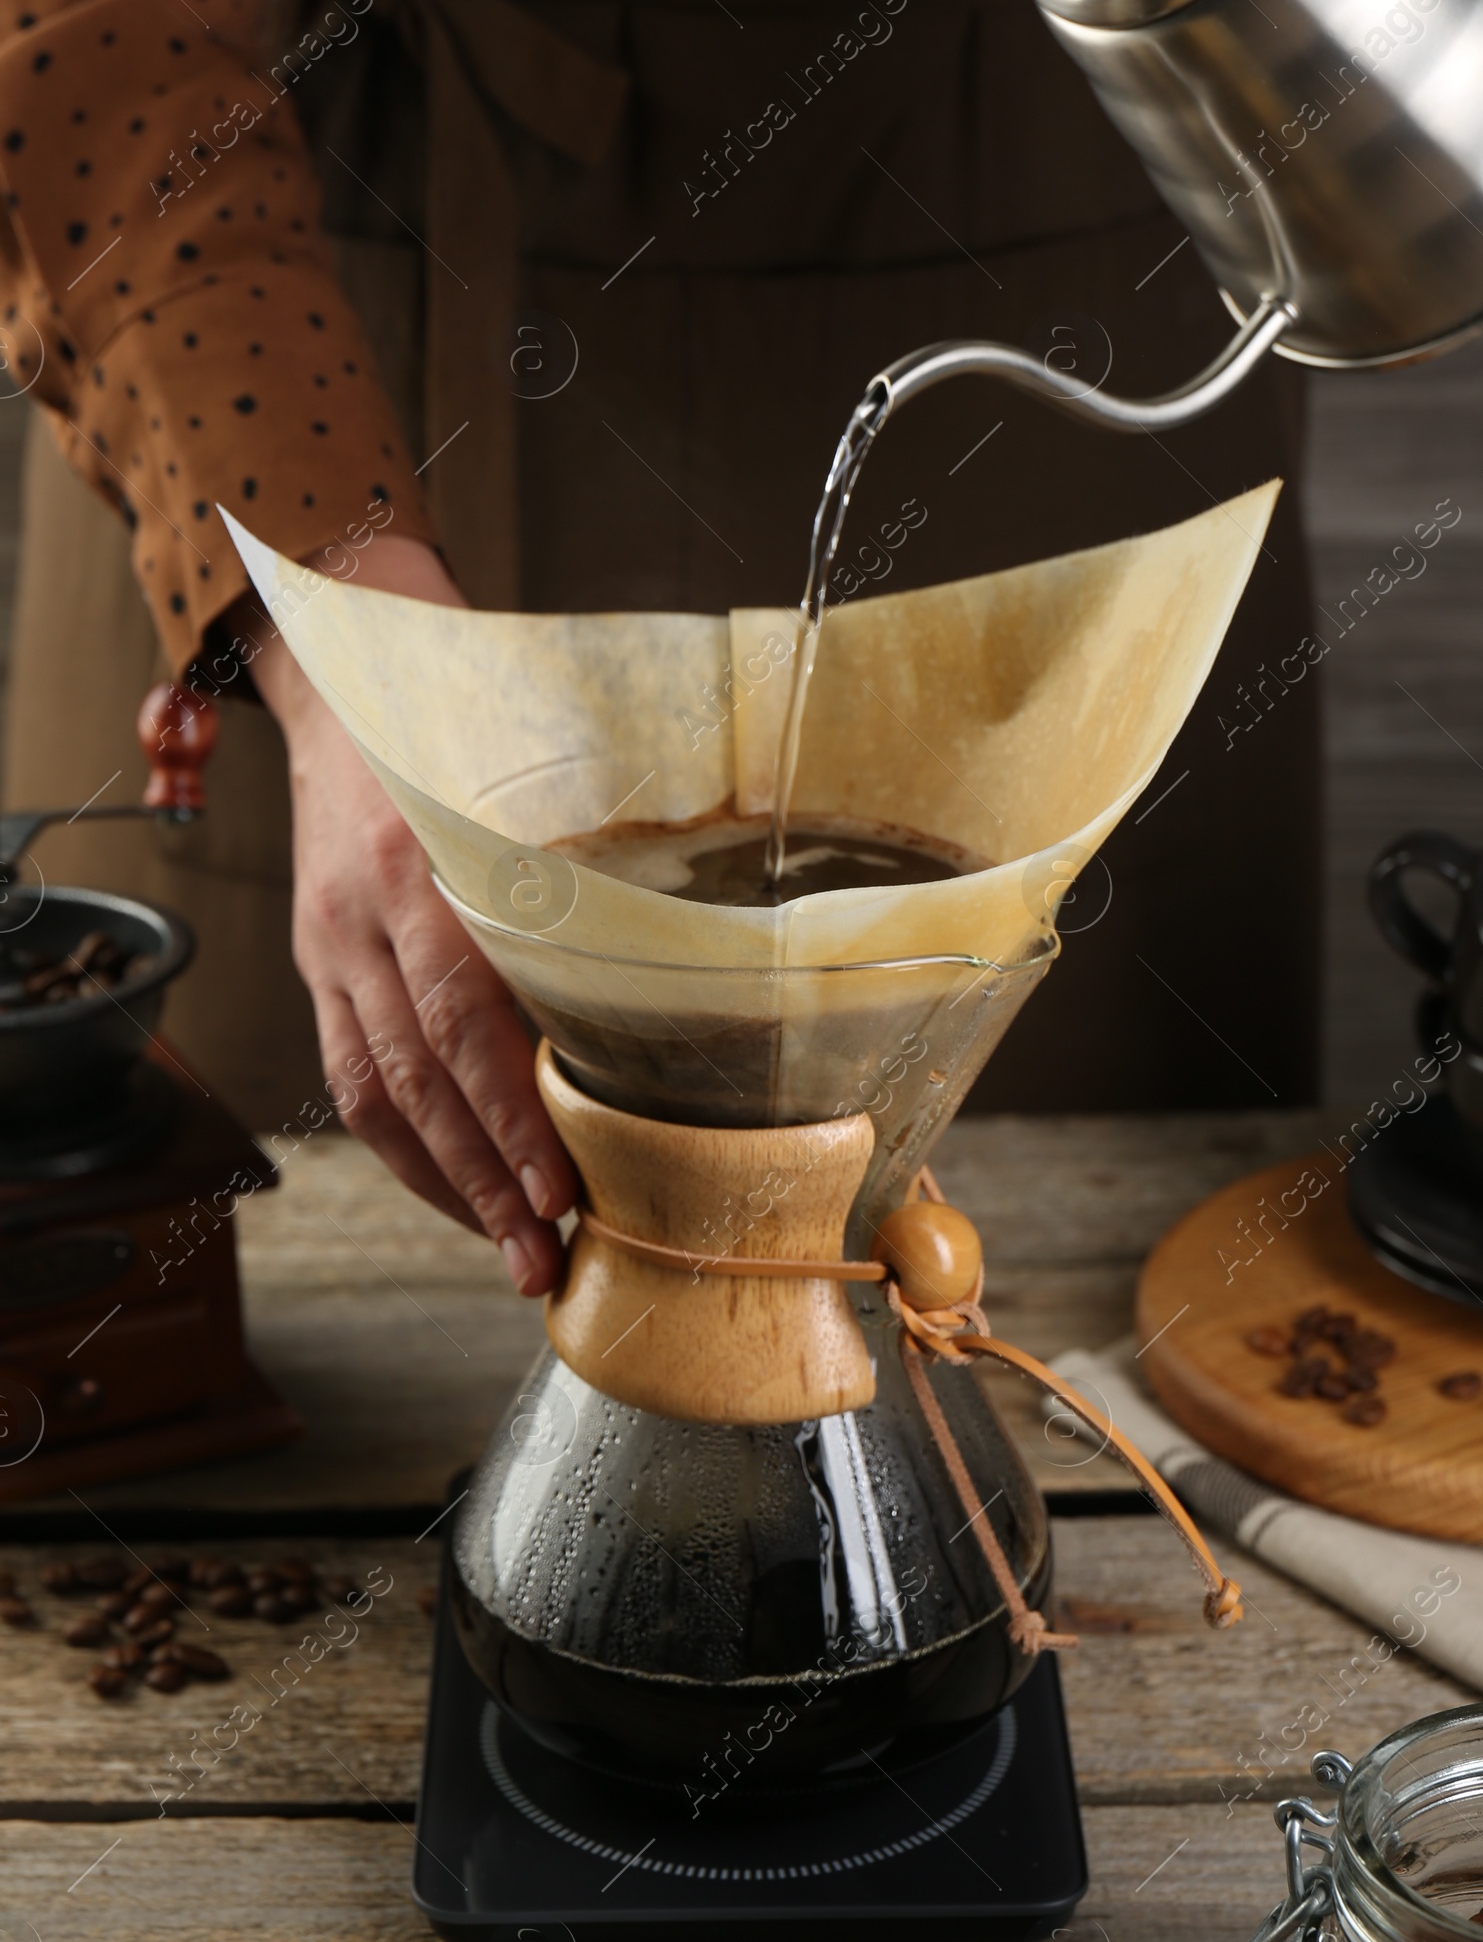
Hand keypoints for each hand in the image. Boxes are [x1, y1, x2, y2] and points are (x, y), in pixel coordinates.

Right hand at [246, 535, 575, 1294]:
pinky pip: (350, 1078)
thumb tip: (706, 948)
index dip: (510, 1117)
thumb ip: (597, 857)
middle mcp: (365, 915)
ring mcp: (330, 946)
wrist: (348, 681)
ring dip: (446, 1187)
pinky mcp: (316, 965)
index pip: (463, 1020)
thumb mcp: (538, 766)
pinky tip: (459, 1195)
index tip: (561, 1191)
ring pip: (377, 1095)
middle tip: (546, 1260)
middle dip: (486, 1183)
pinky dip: (406, 1150)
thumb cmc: (469, 724)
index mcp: (428, 866)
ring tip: (512, 1253)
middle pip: (420, 1079)